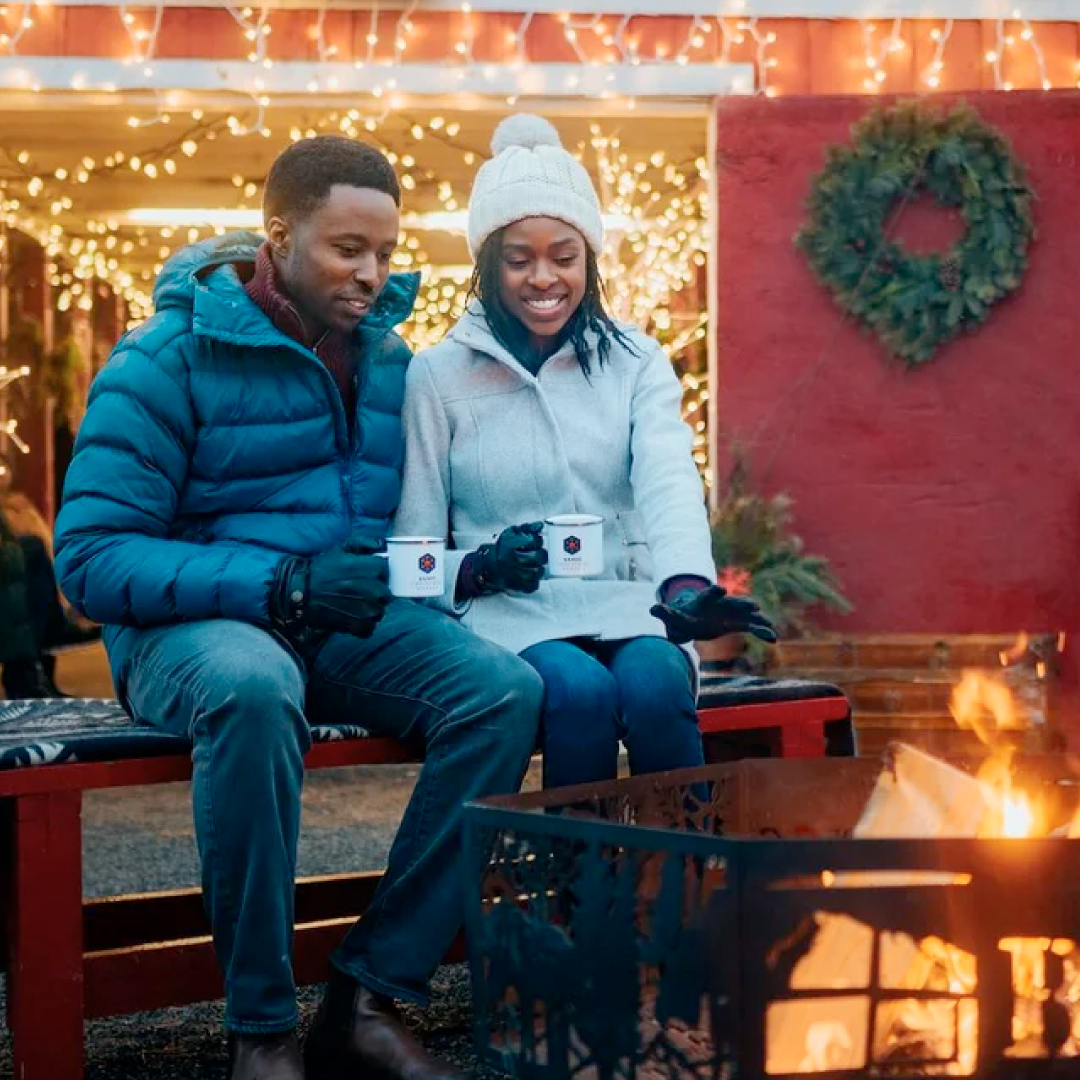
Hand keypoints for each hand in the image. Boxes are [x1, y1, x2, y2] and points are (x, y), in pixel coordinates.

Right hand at [271, 538, 391, 639]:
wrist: (299, 592)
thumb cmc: (319, 570)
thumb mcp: (339, 550)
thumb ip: (361, 543)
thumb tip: (379, 544)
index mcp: (368, 569)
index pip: (385, 570)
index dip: (376, 572)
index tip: (366, 576)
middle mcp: (371, 589)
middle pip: (385, 593)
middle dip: (375, 593)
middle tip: (360, 593)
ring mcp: (366, 609)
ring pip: (379, 611)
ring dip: (369, 610)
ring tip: (354, 606)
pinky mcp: (357, 625)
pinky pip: (369, 628)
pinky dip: (362, 626)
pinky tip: (350, 618)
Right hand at [475, 522, 547, 594]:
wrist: (491, 565)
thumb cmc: (505, 548)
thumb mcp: (512, 533)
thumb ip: (527, 528)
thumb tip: (540, 525)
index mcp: (509, 545)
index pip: (533, 540)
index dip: (537, 540)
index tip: (534, 541)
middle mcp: (511, 560)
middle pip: (538, 557)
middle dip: (541, 554)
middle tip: (537, 553)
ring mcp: (514, 574)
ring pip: (538, 571)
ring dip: (540, 567)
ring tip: (535, 564)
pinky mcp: (517, 585)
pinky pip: (533, 585)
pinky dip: (535, 580)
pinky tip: (530, 574)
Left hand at [650, 584, 776, 645]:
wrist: (694, 616)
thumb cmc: (682, 615)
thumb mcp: (672, 616)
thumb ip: (664, 612)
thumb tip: (653, 609)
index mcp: (704, 601)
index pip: (708, 594)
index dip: (714, 592)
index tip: (721, 589)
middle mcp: (721, 604)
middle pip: (732, 602)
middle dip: (742, 604)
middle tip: (754, 606)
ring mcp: (731, 613)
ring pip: (746, 614)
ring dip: (757, 619)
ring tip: (769, 626)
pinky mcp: (737, 623)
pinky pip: (752, 627)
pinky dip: (761, 631)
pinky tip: (773, 638)